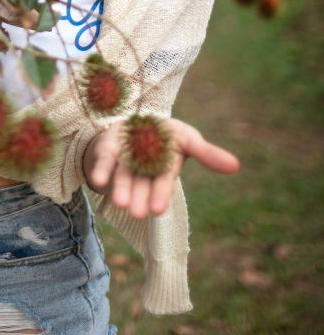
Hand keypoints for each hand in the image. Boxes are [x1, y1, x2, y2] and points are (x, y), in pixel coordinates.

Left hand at [83, 118, 239, 219]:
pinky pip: (104, 160)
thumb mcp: (188, 139)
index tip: (158, 210)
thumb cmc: (167, 134)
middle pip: (142, 185)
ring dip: (121, 190)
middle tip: (136, 213)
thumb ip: (207, 153)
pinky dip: (101, 170)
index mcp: (165, 167)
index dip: (161, 194)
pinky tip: (97, 180)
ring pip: (123, 177)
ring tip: (120, 203)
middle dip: (140, 198)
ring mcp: (125, 159)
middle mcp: (144, 168)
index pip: (164, 182)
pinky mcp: (109, 149)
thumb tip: (236, 166)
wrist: (137, 121)